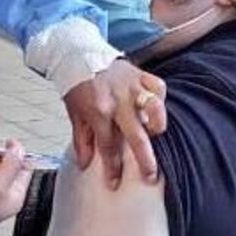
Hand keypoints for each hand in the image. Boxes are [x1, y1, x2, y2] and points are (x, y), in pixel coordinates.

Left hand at [64, 59, 166, 189]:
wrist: (78, 53)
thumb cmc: (76, 85)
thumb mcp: (74, 114)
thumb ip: (82, 140)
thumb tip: (86, 164)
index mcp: (98, 111)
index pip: (108, 146)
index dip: (112, 167)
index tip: (115, 183)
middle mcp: (117, 101)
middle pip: (135, 135)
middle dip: (144, 159)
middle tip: (150, 176)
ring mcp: (131, 87)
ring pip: (153, 108)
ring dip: (158, 124)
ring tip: (158, 136)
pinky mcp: (140, 74)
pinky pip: (158, 87)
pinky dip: (160, 99)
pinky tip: (157, 110)